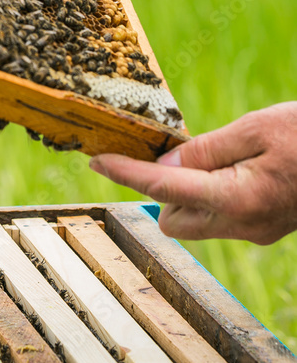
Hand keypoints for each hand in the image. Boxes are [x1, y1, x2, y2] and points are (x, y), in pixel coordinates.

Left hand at [89, 103, 296, 244]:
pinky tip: (237, 167)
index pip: (163, 190)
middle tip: (181, 153)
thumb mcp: (258, 129)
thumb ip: (206, 150)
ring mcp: (256, 233)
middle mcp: (243, 225)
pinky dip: (214, 194)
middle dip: (162, 190)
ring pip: (196, 221)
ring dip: (189, 193)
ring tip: (220, 156)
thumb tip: (164, 168)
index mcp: (237, 199)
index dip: (126, 173)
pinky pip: (222, 217)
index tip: (97, 160)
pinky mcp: (266, 230)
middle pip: (173, 219)